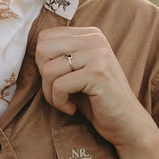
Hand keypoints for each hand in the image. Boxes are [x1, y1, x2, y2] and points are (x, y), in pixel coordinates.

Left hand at [34, 26, 158, 151]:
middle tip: (59, 92)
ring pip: (48, 69)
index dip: (43, 63)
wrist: (126, 123)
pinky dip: (59, 102)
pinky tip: (71, 109)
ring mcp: (98, 55)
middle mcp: (95, 39)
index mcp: (89, 34)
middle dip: (44, 77)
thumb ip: (60, 56)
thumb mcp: (77, 71)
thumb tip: (31, 50)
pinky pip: (59, 86)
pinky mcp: (97, 74)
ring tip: (65, 102)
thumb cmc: (96, 100)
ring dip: (50, 93)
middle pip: (43, 49)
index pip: (45, 37)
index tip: (58, 80)